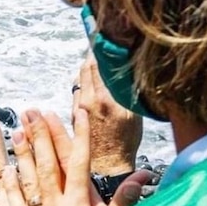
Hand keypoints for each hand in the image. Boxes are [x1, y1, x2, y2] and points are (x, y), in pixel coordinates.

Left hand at [2, 109, 149, 205]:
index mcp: (80, 205)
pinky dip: (9, 185)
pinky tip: (5, 169)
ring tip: (17, 130)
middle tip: (35, 111)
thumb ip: (124, 204)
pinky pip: (16, 204)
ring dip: (23, 154)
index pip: (79, 162)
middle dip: (43, 136)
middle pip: (48, 164)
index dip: (78, 135)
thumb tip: (143, 178)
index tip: (78, 112)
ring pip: (29, 179)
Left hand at [72, 53, 142, 174]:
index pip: (98, 66)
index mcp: (105, 100)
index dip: (99, 51)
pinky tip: (89, 81)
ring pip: (79, 80)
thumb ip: (127, 94)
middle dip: (91, 57)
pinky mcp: (72, 115)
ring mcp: (78, 107)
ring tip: (92, 61)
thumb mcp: (134, 117)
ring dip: (85, 70)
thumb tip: (127, 75)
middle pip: (85, 70)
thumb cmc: (124, 143)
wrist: (108, 166)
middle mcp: (88, 101)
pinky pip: (76, 92)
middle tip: (97, 46)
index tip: (102, 39)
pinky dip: (82, 83)